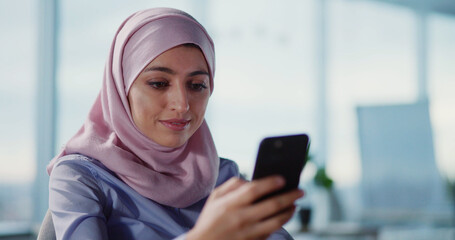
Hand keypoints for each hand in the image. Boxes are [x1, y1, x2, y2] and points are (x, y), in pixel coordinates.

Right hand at [186, 176, 303, 239]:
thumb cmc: (210, 219)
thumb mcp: (215, 197)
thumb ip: (233, 185)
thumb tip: (252, 180)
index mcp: (230, 204)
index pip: (254, 189)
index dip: (271, 183)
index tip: (283, 179)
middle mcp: (241, 218)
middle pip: (272, 205)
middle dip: (290, 196)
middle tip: (300, 191)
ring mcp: (248, 233)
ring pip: (277, 221)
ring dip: (289, 211)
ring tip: (295, 204)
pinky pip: (271, 232)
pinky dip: (281, 223)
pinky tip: (285, 216)